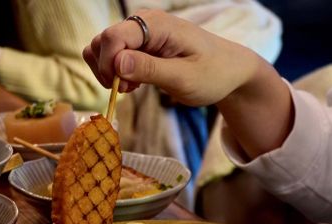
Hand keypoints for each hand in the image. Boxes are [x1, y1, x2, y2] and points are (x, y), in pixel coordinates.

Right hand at [83, 9, 292, 158]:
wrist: (228, 71)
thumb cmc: (212, 74)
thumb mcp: (184, 77)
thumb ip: (150, 70)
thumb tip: (117, 64)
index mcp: (156, 26)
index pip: (113, 37)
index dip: (108, 64)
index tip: (119, 88)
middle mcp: (144, 24)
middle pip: (103, 40)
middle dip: (106, 69)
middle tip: (125, 90)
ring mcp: (142, 34)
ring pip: (105, 47)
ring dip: (109, 71)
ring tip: (130, 88)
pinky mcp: (142, 47)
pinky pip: (115, 56)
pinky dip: (116, 72)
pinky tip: (133, 85)